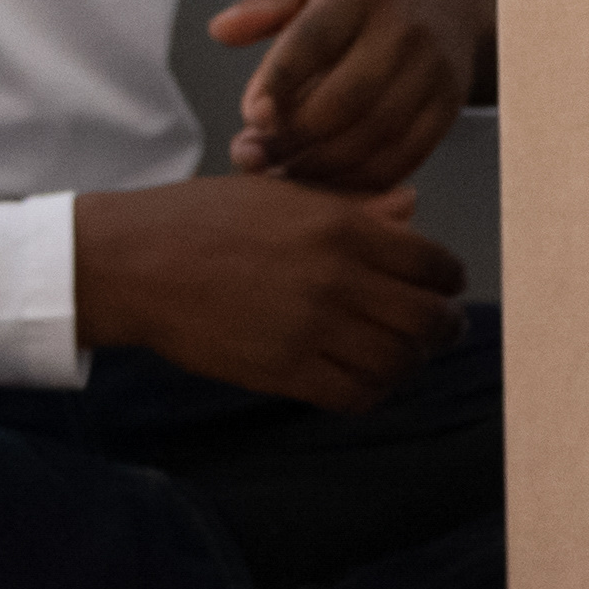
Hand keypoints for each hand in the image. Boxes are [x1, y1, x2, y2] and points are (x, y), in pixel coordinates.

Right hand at [72, 173, 466, 409]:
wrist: (139, 261)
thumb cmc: (208, 219)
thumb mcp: (286, 194)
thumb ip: (355, 206)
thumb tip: (412, 208)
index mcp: (342, 226)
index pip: (433, 263)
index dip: (449, 279)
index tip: (445, 287)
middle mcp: (336, 277)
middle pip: (427, 319)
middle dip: (444, 327)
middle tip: (440, 328)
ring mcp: (311, 327)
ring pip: (397, 362)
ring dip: (411, 363)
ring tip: (404, 355)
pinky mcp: (284, 369)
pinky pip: (354, 394)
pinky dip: (372, 391)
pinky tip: (366, 379)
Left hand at [213, 0, 494, 195]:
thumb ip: (264, 1)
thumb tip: (221, 31)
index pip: (315, 40)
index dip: (280, 83)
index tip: (250, 116)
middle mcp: (404, 28)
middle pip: (345, 99)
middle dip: (293, 137)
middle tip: (253, 154)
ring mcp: (432, 69)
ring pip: (374, 136)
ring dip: (321, 167)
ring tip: (280, 172)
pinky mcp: (447, 106)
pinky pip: (403, 158)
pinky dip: (359, 181)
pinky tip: (323, 181)